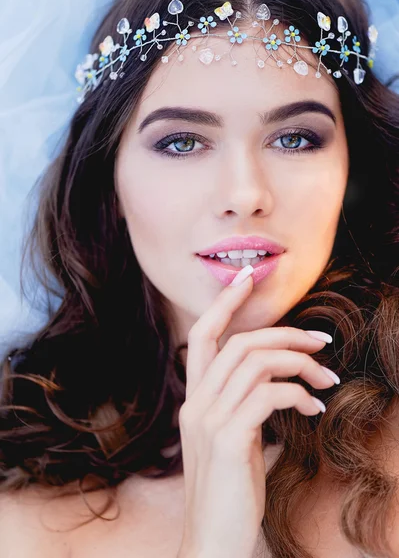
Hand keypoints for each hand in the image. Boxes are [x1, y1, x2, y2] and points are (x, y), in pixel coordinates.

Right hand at [177, 269, 336, 557]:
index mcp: (195, 400)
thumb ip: (247, 412)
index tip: (246, 279)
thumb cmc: (229, 492)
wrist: (212, 541)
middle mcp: (196, 403)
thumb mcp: (235, 443)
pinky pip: (269, 395)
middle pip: (240, 343)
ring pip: (256, 362)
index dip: (223, 304)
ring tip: (327, 377)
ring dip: (300, 363)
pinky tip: (314, 408)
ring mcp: (208, 420)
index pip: (202, 337)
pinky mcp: (228, 439)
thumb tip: (283, 392)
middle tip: (322, 341)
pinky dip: (298, 393)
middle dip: (286, 333)